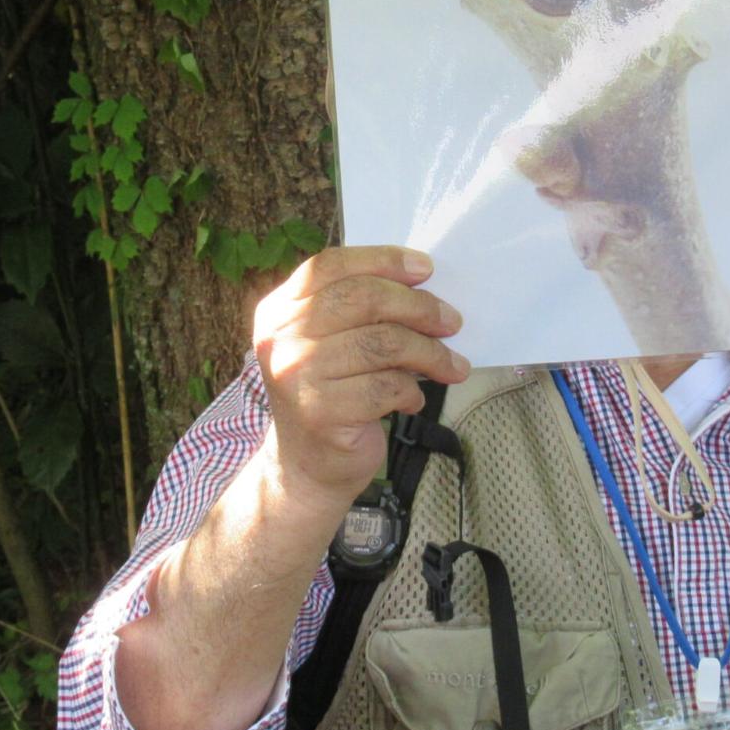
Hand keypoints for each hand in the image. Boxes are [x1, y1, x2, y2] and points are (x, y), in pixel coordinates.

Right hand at [252, 245, 469, 510]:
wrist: (305, 469)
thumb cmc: (330, 396)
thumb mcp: (330, 343)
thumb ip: (359, 311)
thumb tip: (424, 286)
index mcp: (279, 310)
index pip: (330, 266)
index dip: (383, 261)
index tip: (426, 269)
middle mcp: (280, 338)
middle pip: (363, 299)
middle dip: (418, 306)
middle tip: (451, 322)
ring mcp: (296, 375)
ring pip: (383, 343)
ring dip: (429, 353)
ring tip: (450, 366)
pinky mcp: (320, 412)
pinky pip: (386, 387)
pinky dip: (412, 391)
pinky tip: (414, 399)